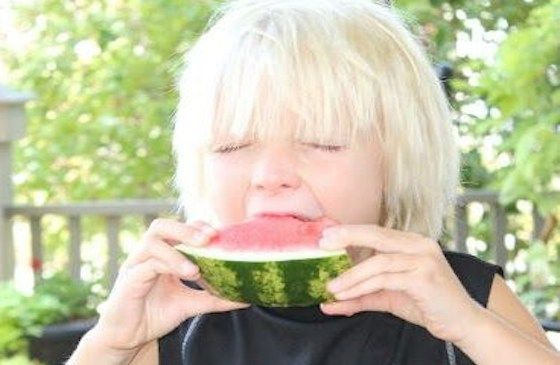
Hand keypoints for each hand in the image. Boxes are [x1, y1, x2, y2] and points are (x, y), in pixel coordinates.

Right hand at [90, 218, 248, 352]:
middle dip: (186, 229)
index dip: (196, 226)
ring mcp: (135, 264)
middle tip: (209, 238)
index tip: (218, 234)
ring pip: (152, 241)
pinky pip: (147, 264)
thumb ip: (214, 298)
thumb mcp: (191, 304)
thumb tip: (245, 297)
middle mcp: (146, 254)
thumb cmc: (155, 315)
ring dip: (177, 248)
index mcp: (161, 254)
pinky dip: (169, 264)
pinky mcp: (128, 279)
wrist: (128, 338)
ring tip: (197, 267)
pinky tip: (187, 274)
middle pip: (161, 225)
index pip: (177, 228)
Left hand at [319, 225, 482, 343]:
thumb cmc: (428, 305)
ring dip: (351, 275)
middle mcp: (419, 245)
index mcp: (412, 242)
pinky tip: (346, 295)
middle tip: (322, 244)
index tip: (326, 236)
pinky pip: (385, 279)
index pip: (376, 232)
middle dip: (347, 237)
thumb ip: (361, 296)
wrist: (463, 323)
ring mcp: (423, 259)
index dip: (350, 232)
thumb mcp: (388, 297)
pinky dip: (362, 287)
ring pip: (378, 261)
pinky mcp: (424, 277)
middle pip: (376, 235)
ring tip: (331, 286)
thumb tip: (329, 302)